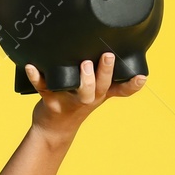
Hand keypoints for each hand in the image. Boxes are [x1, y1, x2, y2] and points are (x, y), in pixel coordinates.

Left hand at [26, 52, 146, 140]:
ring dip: (84, 79)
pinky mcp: (51, 102)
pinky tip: (32, 67)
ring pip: (81, 92)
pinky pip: (44, 88)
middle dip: (105, 72)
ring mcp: (71, 101)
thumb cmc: (75, 103)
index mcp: (100, 94)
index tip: (142, 77)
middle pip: (101, 87)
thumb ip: (102, 75)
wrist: (54, 130)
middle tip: (107, 56)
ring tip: (84, 64)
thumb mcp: (94, 93)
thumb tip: (108, 44)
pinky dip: (36, 77)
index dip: (132, 85)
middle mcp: (88, 98)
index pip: (121, 90)